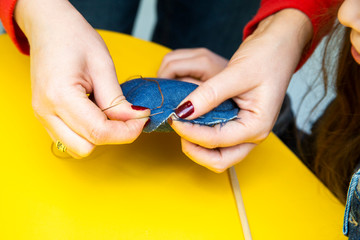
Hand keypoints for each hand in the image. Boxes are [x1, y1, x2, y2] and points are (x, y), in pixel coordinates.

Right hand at [15, 0, 149, 157]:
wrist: (49, 27)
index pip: (99, 133)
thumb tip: (135, 120)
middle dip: (113, 136)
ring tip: (110, 113)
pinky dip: (87, 133)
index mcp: (60, 96)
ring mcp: (42, 116)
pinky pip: (69, 139)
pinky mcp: (44, 116)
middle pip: (87, 147)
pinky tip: (96, 113)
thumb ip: (117, 100)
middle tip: (128, 117)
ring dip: (99, 137)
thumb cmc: (75, 39)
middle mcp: (46, 111)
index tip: (142, 119)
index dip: (127, 131)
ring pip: (77, 148)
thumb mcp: (103, 66)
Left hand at [158, 9, 311, 171]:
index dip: (190, 132)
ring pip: (218, 155)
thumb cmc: (267, 57)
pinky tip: (192, 121)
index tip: (174, 117)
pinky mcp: (240, 123)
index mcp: (256, 126)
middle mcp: (253, 134)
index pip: (216, 140)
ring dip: (198, 146)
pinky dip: (203, 137)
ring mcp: (246, 131)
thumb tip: (183, 111)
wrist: (280, 45)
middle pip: (219, 160)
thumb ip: (209, 94)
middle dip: (194, 149)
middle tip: (178, 127)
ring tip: (183, 125)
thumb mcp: (236, 73)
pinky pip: (219, 142)